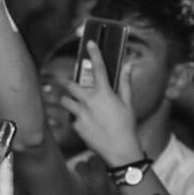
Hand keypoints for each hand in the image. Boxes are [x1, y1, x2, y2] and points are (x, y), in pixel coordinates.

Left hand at [60, 41, 141, 165]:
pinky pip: (71, 118)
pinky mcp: (76, 126)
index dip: (94, 53)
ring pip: (65, 101)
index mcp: (104, 94)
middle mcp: (90, 101)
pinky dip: (75, 118)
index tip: (89, 43)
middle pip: (70, 85)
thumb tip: (128, 66)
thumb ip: (125, 84)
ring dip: (67, 101)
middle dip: (68, 83)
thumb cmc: (127, 127)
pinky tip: (85, 124)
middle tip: (70, 85)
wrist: (120, 151)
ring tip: (75, 105)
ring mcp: (81, 114)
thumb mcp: (128, 104)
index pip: (99, 68)